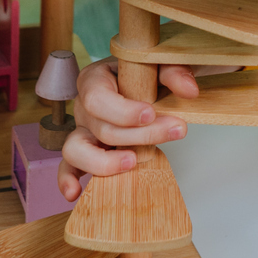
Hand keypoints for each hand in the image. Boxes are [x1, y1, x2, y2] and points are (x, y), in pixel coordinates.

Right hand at [56, 58, 232, 199]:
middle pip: (102, 128)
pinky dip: (68, 180)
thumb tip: (189, 90)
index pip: (98, 98)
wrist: (147, 85)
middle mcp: (84, 107)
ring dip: (104, 162)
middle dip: (139, 135)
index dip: (123, 111)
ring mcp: (82, 132)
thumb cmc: (147, 74)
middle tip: (174, 130)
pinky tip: (75, 193)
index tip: (151, 114)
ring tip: (132, 161)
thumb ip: (175, 72)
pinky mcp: (85, 152)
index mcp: (95, 79)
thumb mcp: (161, 65)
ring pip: (77, 150)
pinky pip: (68, 168)